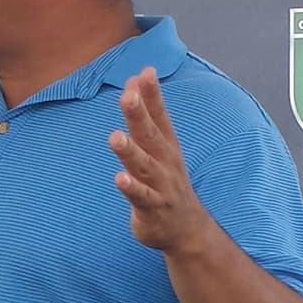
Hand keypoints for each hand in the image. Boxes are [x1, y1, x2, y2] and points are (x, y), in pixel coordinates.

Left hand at [108, 67, 210, 252]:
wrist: (188, 231)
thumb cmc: (166, 182)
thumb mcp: (159, 148)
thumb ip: (146, 117)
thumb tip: (133, 81)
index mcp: (166, 147)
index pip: (160, 116)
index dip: (152, 95)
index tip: (145, 71)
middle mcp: (166, 163)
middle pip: (151, 136)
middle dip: (139, 115)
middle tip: (128, 95)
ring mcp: (161, 187)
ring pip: (144, 166)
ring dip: (130, 151)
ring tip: (115, 136)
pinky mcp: (153, 209)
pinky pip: (141, 198)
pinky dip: (131, 188)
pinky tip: (119, 178)